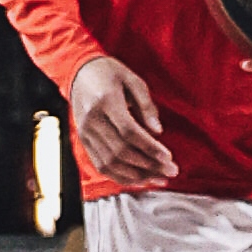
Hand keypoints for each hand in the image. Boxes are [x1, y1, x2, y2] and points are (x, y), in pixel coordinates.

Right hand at [69, 53, 175, 194]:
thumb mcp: (133, 80)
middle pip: (121, 151)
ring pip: (111, 163)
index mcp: (105, 100)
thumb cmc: (110, 73)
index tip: (168, 157)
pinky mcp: (84, 141)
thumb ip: (146, 105)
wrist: (79, 72)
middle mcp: (92, 119)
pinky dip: (122, 177)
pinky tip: (140, 180)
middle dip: (149, 165)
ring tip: (159, 179)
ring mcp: (85, 133)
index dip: (149, 147)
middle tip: (171, 171)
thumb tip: (158, 131)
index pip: (128, 131)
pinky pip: (102, 165)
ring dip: (137, 176)